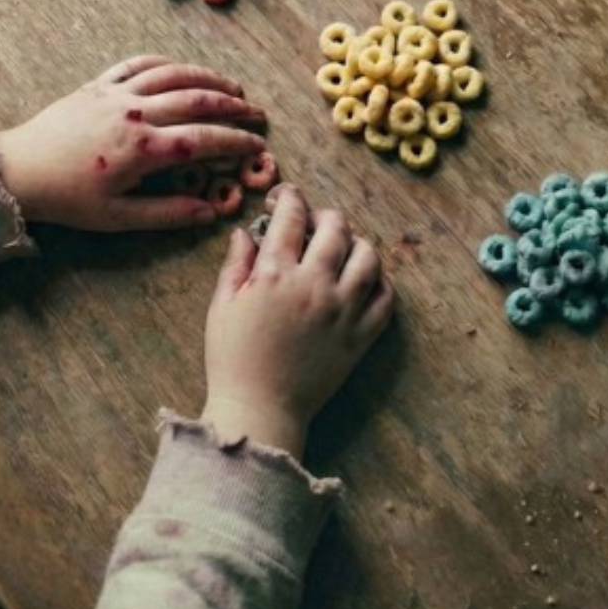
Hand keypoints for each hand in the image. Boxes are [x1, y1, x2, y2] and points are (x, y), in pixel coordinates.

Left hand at [0, 55, 267, 231]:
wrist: (20, 170)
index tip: (258, 145)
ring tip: (231, 87)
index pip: (204, 139)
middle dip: (233, 106)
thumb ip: (167, 213)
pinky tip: (182, 69)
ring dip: (207, 78)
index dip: (236, 141)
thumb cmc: (68, 199)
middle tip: (256, 113)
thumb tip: (209, 211)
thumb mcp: (118, 218)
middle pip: (197, 100)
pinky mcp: (98, 84)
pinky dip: (166, 63)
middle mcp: (135, 113)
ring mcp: (116, 94)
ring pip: (173, 74)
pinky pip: (139, 64)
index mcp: (143, 149)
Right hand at [202, 186, 394, 457]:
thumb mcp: (222, 307)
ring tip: (343, 250)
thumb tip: (244, 232)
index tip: (286, 198)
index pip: (291, 216)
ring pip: (368, 256)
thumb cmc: (232, 359)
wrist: (260, 410)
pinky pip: (386, 298)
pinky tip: (363, 282)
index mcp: (275, 274)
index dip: (289, 198)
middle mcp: (314, 285)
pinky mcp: (361, 336)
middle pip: (335, 227)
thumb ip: (236, 264)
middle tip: (315, 222)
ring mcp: (343, 310)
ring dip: (356, 244)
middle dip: (324, 216)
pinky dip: (379, 283)